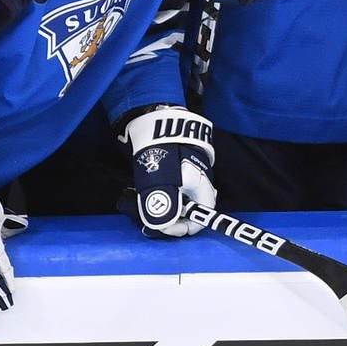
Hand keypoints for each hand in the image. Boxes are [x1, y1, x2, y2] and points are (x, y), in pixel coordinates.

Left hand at [120, 106, 215, 237]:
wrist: (154, 117)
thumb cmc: (161, 150)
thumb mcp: (160, 183)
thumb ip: (162, 208)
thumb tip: (162, 226)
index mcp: (203, 188)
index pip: (199, 220)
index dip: (179, 228)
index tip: (159, 226)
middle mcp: (200, 183)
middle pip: (189, 211)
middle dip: (169, 218)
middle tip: (148, 216)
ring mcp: (190, 174)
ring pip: (179, 200)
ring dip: (163, 205)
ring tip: (144, 202)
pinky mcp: (178, 167)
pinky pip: (172, 189)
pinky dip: (160, 193)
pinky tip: (145, 190)